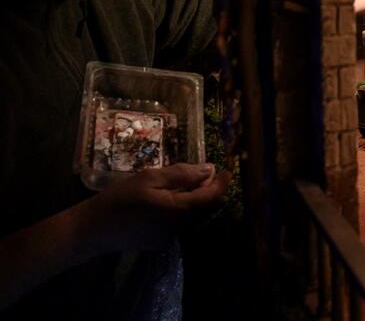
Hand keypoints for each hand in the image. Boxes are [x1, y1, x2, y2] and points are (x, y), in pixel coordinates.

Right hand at [88, 163, 229, 251]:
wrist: (92, 230)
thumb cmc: (120, 199)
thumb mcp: (150, 178)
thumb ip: (182, 174)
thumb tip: (209, 169)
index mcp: (180, 211)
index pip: (213, 197)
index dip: (222, 182)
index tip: (226, 169)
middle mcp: (181, 228)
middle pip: (207, 209)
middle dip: (212, 190)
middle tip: (207, 172)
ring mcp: (171, 238)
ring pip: (195, 217)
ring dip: (198, 199)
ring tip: (189, 181)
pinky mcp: (161, 242)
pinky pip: (182, 224)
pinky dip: (185, 208)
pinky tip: (172, 197)